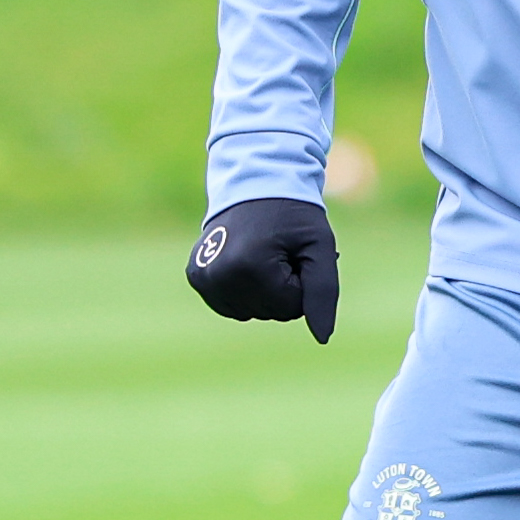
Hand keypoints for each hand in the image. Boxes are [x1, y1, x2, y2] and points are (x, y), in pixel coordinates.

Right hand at [186, 198, 340, 343]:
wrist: (254, 181)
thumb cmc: (293, 214)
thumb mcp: (319, 247)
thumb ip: (323, 292)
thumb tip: (322, 338)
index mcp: (250, 267)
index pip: (292, 307)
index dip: (301, 280)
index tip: (293, 250)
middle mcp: (220, 275)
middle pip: (271, 312)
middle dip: (283, 286)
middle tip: (277, 249)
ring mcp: (203, 277)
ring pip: (251, 312)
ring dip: (264, 290)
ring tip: (261, 254)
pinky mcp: (196, 276)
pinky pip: (232, 306)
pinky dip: (245, 290)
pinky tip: (244, 262)